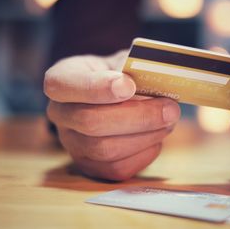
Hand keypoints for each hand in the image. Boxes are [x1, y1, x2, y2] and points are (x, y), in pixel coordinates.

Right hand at [44, 51, 180, 180]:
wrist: (113, 97)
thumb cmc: (119, 74)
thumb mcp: (122, 61)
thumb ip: (133, 69)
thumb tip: (155, 83)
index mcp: (60, 80)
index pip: (63, 85)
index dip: (96, 87)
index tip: (129, 85)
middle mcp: (60, 114)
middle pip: (90, 122)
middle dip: (137, 116)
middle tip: (169, 108)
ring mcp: (72, 144)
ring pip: (105, 149)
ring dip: (146, 135)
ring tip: (169, 120)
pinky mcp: (91, 167)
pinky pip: (117, 168)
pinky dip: (144, 152)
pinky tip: (156, 136)